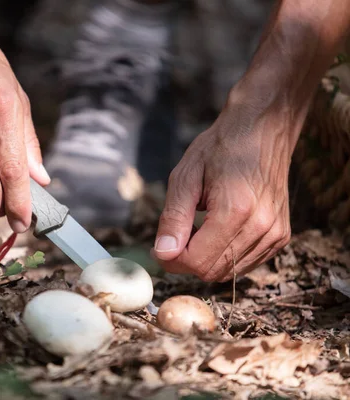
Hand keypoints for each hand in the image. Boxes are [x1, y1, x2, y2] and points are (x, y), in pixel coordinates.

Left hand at [152, 97, 293, 281]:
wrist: (262, 130)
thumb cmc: (220, 148)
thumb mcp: (185, 177)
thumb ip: (173, 218)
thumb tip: (163, 254)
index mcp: (236, 210)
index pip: (197, 261)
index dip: (171, 259)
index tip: (158, 246)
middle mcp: (261, 227)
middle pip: (212, 271)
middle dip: (186, 260)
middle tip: (175, 235)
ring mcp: (275, 234)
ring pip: (228, 272)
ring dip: (205, 258)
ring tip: (197, 227)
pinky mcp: (280, 237)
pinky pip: (244, 265)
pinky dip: (224, 256)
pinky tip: (216, 231)